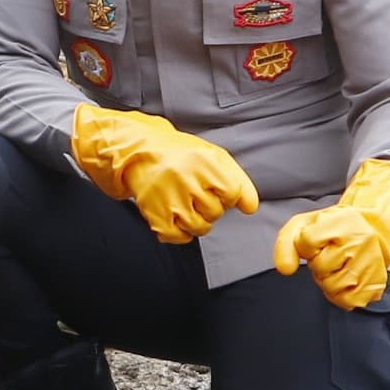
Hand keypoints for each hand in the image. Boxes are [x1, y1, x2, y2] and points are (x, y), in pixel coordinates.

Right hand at [71, 105, 259, 244]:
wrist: (139, 153)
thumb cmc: (181, 155)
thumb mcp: (214, 157)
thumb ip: (239, 180)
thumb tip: (251, 208)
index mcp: (204, 162)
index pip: (232, 194)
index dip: (226, 193)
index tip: (213, 186)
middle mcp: (187, 179)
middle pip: (216, 212)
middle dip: (210, 206)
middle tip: (194, 191)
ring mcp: (170, 198)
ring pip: (200, 227)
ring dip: (197, 221)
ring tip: (186, 204)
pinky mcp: (155, 214)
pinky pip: (179, 237)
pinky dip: (181, 233)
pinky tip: (176, 217)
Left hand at [272, 160, 389, 310]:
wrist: (374, 233)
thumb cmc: (337, 231)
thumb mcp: (307, 224)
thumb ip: (286, 243)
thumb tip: (285, 269)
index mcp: (342, 221)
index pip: (307, 241)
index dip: (306, 246)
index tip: (316, 242)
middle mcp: (361, 242)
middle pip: (320, 266)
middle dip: (318, 263)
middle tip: (331, 254)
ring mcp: (370, 265)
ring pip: (331, 286)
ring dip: (329, 280)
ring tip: (339, 266)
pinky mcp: (375, 286)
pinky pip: (345, 301)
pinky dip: (341, 295)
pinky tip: (346, 279)